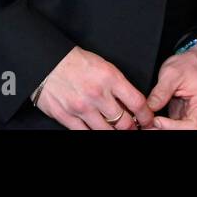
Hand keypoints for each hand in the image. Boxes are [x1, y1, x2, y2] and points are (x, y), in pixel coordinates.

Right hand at [34, 45, 153, 129]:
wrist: (48, 63)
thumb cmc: (78, 63)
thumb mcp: (105, 67)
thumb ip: (119, 86)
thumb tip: (131, 104)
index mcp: (110, 78)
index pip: (137, 102)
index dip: (146, 115)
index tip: (148, 120)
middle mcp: (97, 94)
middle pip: (123, 122)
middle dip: (132, 127)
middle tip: (133, 128)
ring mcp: (81, 107)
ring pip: (105, 131)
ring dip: (114, 132)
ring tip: (116, 129)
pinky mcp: (66, 117)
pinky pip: (84, 133)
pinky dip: (93, 133)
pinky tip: (98, 130)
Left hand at [147, 45, 196, 129]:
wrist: (195, 60)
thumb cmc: (189, 65)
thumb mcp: (172, 73)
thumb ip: (161, 92)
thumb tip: (149, 108)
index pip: (192, 126)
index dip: (172, 127)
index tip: (156, 120)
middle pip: (187, 131)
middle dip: (165, 130)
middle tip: (147, 124)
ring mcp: (194, 117)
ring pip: (180, 131)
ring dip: (164, 129)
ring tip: (147, 123)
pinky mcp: (185, 118)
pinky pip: (176, 128)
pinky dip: (163, 127)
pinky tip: (151, 122)